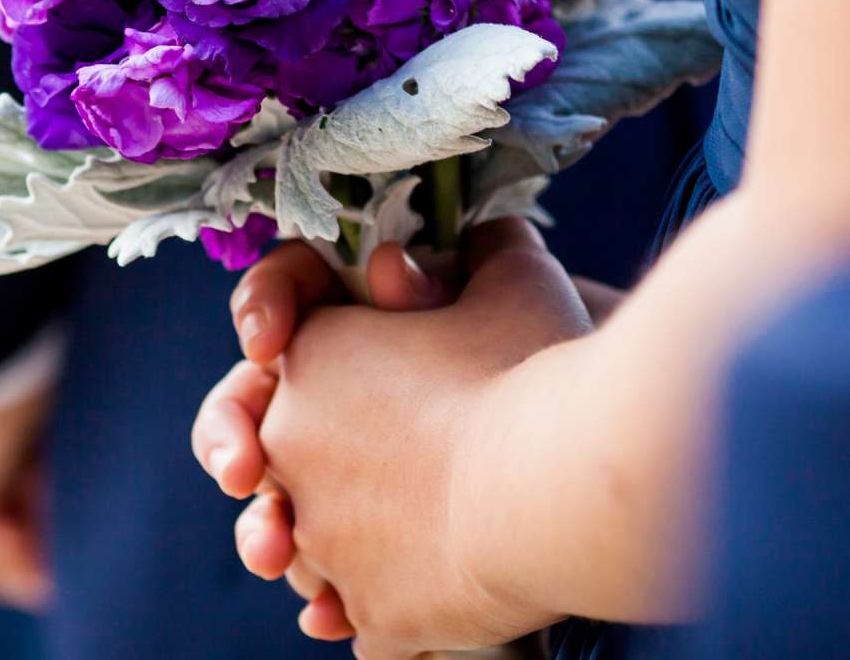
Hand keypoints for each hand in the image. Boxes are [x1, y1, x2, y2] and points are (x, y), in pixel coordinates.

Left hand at [196, 222, 591, 655]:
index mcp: (307, 358)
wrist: (558, 481)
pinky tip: (421, 597)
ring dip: (347, 543)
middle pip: (291, 455)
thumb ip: (485, 253)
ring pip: (315, 547)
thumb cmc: (530, 369)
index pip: (290, 350)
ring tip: (402, 537)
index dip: (323, 350)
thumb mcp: (513, 279)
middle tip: (389, 455)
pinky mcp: (370, 612)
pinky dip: (386, 607)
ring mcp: (325, 540)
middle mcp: (292, 449)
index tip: (358, 364)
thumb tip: (486, 235)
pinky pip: (362, 614)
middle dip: (329, 459)